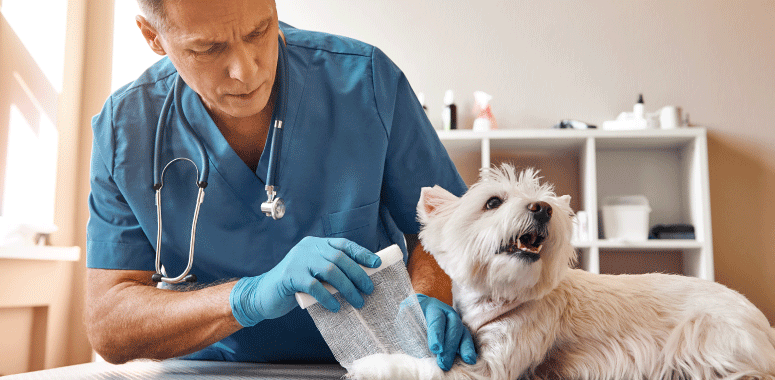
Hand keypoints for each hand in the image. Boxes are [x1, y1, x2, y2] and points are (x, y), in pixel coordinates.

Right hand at [230, 237, 381, 326]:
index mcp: (315, 244)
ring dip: (348, 287)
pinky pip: (314, 286)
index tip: (377, 264)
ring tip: (358, 301)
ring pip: (330, 271)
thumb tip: (362, 278)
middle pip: (339, 258)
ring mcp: (297, 260)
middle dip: (358, 274)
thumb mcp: (314, 274)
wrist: (263, 295)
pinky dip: (328, 297)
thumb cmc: (294, 287)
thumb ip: (331, 271)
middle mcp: (307, 248)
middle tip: (369, 290)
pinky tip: (336, 306)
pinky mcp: (290, 276)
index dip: (362, 253)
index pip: (343, 244)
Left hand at [416, 294, 476, 370]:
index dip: (437, 334)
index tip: (435, 349)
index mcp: (432, 307)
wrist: (418, 309)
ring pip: (463, 332)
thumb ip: (412, 332)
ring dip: (463, 348)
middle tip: (444, 363)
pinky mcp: (460, 329)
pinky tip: (470, 359)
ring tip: (466, 361)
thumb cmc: (411, 318)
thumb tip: (418, 350)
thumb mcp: (406, 321)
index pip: (436, 319)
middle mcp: (447, 312)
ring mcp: (455, 320)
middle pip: (453, 326)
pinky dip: (469, 348)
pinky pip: (466, 338)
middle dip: (449, 346)